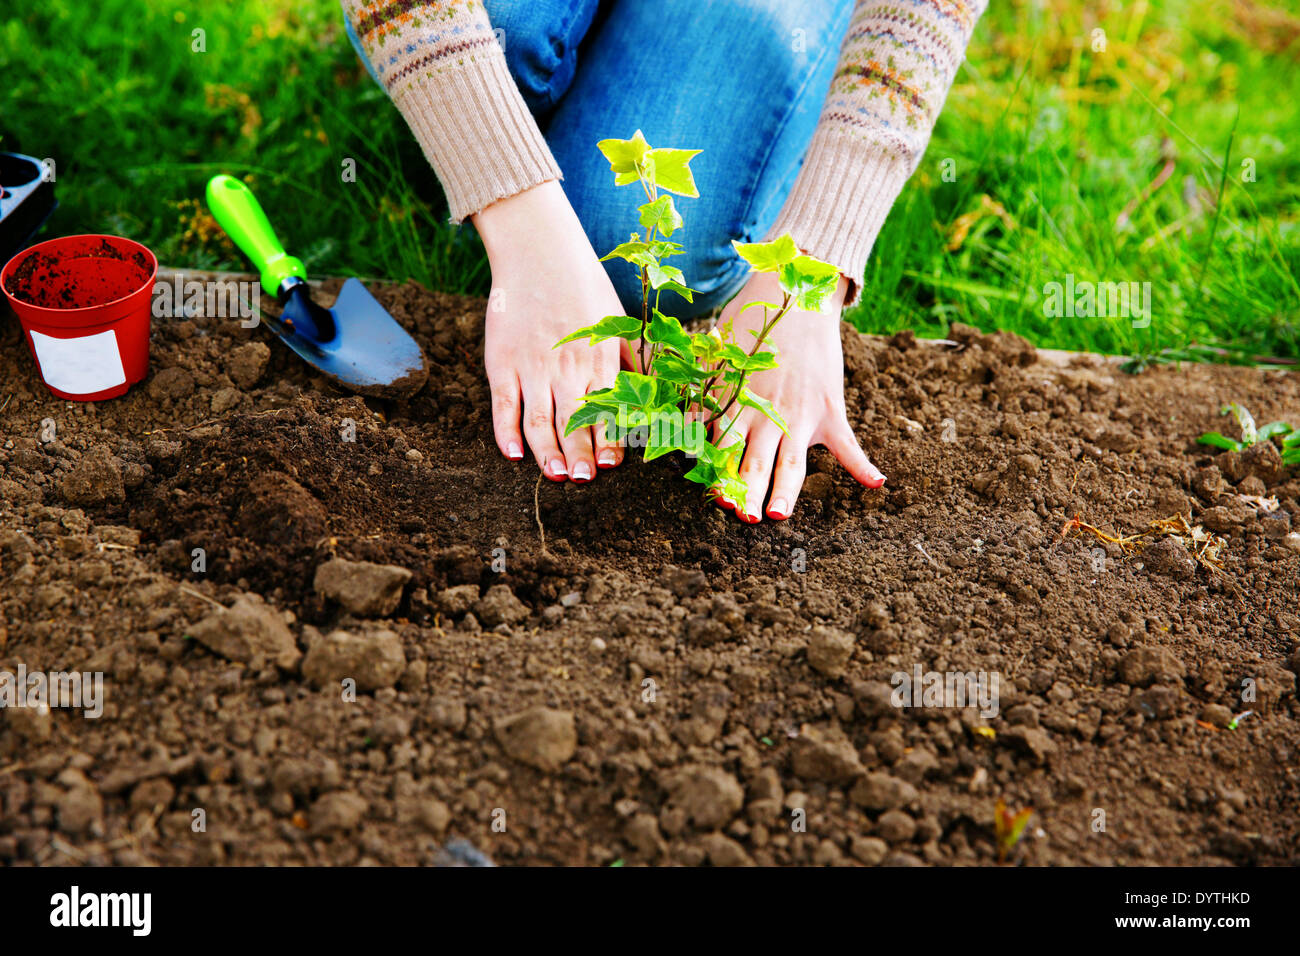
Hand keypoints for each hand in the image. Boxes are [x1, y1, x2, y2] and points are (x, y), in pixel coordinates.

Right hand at [473, 181, 627, 481]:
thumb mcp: (616, 320)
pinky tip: (514, 455)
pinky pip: (504, 404)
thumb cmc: (582, 285)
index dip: (610, 439)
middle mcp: (567, 367)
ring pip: (541, 420)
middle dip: (583, 454)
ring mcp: (532, 366)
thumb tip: (651, 389)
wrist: (538, 251)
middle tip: (586, 480)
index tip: (613, 465)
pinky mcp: (502, 362)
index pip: (607, 409)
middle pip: (575, 421)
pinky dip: (507, 432)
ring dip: (549, 452)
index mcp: (599, 359)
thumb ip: (630, 358)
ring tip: (558, 476)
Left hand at [712, 270, 885, 520]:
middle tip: (743, 518)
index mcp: (739, 402)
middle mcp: (768, 413)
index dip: (719, 474)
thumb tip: (684, 424)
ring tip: (778, 515)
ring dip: (784, 490)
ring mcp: (801, 414)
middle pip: (754, 462)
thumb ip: (703, 392)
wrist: (798, 295)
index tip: (716, 498)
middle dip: (746, 492)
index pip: (723, 447)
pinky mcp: (829, 408)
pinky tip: (877, 484)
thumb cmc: (751, 323)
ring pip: (791, 462)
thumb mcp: (718, 354)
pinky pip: (848, 443)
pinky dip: (863, 465)